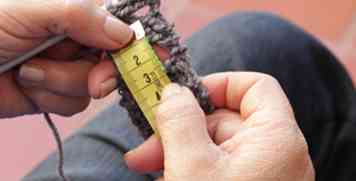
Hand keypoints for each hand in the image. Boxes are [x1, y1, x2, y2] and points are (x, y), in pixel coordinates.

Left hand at [0, 0, 132, 117]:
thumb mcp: (27, 10)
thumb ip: (79, 15)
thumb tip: (125, 33)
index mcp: (73, 10)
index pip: (118, 21)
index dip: (138, 39)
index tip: (156, 54)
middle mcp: (75, 38)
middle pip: (114, 59)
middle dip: (103, 72)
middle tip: (97, 82)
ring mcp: (66, 67)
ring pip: (93, 85)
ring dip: (61, 82)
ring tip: (29, 71)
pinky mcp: (55, 92)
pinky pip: (74, 103)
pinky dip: (50, 97)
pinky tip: (27, 85)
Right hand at [124, 72, 314, 180]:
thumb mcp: (190, 164)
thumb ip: (180, 119)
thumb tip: (172, 91)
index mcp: (275, 137)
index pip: (254, 86)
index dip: (218, 85)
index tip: (183, 98)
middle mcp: (274, 152)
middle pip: (224, 118)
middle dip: (180, 127)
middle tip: (145, 143)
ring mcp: (260, 173)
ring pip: (214, 144)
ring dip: (177, 149)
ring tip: (144, 163)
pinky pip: (216, 166)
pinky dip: (189, 167)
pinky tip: (165, 177)